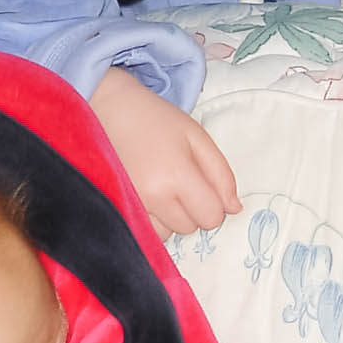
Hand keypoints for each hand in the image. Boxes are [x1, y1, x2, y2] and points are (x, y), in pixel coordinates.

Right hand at [91, 64, 240, 236]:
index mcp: (177, 175)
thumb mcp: (197, 137)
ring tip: (160, 188)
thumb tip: (233, 209)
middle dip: (191, 210)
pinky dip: (150, 221)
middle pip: (189, 227)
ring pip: (166, 234)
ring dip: (170, 218)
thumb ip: (221, 174)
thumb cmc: (157, 119)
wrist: (109, 108)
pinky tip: (146, 198)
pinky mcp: (115, 208)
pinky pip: (143, 232)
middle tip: (178, 181)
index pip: (211, 217)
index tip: (201, 185)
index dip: (213, 204)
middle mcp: (152, 196)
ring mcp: (130, 204)